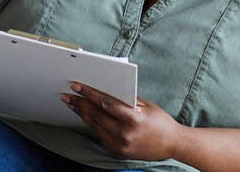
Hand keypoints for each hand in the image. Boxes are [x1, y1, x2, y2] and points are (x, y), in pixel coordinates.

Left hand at [62, 82, 185, 160]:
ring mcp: (120, 145)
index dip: (89, 94)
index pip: (105, 103)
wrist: (172, 144)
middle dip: (80, 104)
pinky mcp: (117, 152)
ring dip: (82, 114)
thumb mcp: (146, 105)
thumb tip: (104, 90)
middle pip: (96, 115)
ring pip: (94, 126)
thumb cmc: (160, 121)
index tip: (77, 86)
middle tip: (67, 96)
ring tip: (72, 105)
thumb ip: (126, 99)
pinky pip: (100, 136)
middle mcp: (125, 133)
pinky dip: (92, 125)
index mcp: (133, 119)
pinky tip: (85, 117)